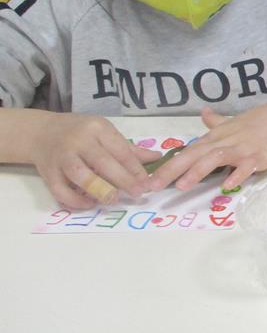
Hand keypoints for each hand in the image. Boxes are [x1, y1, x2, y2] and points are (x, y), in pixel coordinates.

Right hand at [28, 113, 159, 207]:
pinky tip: (90, 204)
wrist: (42, 132)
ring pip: (80, 175)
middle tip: (137, 193)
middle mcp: (79, 141)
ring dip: (99, 189)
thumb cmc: (80, 133)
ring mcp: (62, 157)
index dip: (135, 168)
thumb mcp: (104, 133)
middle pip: (103, 162)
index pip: (120, 149)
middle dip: (123, 179)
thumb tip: (158, 157)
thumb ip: (129, 148)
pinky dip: (75, 200)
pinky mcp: (48, 172)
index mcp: (97, 128)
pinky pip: (60, 190)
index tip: (147, 182)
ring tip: (113, 199)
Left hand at [147, 98, 266, 192]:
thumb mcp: (235, 121)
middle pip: (193, 155)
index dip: (167, 165)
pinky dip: (236, 175)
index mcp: (217, 136)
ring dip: (197, 171)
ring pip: (214, 158)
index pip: (188, 151)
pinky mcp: (259, 155)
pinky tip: (227, 186)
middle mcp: (225, 141)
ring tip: (181, 186)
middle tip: (150, 187)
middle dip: (171, 171)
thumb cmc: (263, 120)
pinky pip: (245, 166)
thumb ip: (217, 122)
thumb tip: (204, 113)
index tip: (147, 179)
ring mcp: (241, 148)